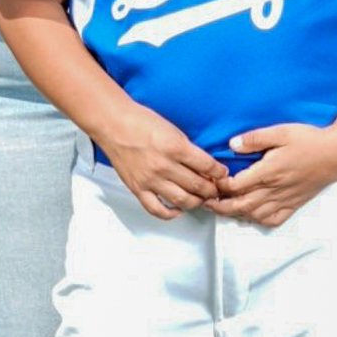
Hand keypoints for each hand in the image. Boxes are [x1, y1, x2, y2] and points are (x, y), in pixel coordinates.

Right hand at [99, 104, 228, 221]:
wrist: (114, 124)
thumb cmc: (141, 122)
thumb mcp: (173, 130)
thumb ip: (188, 150)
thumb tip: (204, 166)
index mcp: (175, 147)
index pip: (207, 166)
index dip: (219, 173)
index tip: (222, 174)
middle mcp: (164, 166)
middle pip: (198, 186)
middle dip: (212, 190)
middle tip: (215, 189)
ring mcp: (150, 180)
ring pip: (182, 201)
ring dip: (196, 202)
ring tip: (200, 199)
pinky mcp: (138, 189)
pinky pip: (157, 209)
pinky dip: (170, 214)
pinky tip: (178, 210)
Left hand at [210, 123, 336, 226]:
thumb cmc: (309, 140)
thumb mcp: (281, 132)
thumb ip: (255, 138)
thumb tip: (232, 145)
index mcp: (268, 172)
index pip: (235, 186)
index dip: (219, 185)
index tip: (210, 180)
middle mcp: (274, 190)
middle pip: (240, 206)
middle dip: (220, 206)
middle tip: (206, 201)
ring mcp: (284, 200)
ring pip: (254, 215)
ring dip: (236, 214)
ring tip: (224, 208)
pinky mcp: (294, 204)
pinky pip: (273, 220)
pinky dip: (258, 221)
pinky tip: (252, 215)